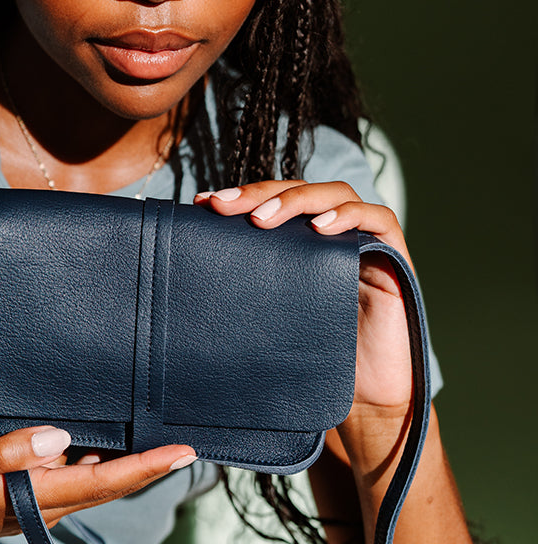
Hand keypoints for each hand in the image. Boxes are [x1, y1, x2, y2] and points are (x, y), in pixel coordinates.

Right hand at [0, 426, 195, 543]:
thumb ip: (4, 451)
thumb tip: (58, 439)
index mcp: (31, 496)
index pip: (102, 482)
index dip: (146, 467)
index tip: (182, 451)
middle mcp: (40, 503)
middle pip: (107, 485)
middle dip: (149, 466)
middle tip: (185, 442)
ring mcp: (32, 503)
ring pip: (93, 483)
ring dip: (127, 466)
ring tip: (155, 439)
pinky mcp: (22, 496)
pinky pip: (72, 480)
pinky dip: (97, 464)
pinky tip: (102, 445)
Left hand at [194, 181, 412, 411]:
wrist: (364, 396)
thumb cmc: (315, 352)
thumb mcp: (274, 309)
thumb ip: (253, 279)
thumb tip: (191, 261)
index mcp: (304, 238)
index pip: (274, 199)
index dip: (242, 195)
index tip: (204, 204)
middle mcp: (334, 231)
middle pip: (299, 190)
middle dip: (259, 193)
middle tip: (224, 207)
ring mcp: (365, 239)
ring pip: (335, 193)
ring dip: (296, 200)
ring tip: (261, 221)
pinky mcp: (395, 255)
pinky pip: (378, 220)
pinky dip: (348, 216)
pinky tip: (320, 228)